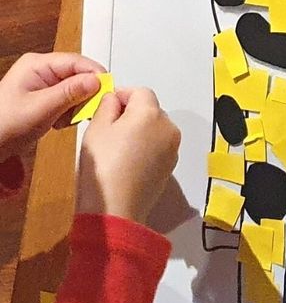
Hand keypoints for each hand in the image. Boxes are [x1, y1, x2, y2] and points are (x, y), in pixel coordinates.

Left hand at [0, 52, 104, 157]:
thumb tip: (96, 80)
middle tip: (85, 111)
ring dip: (76, 106)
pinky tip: (59, 122)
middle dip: (84, 94)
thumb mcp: (40, 108)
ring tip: (64, 120)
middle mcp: (42, 70)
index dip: (95, 75)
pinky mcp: (46, 98)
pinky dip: (69, 113)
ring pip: (76, 89)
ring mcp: (44, 84)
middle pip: (78, 74)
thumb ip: (70, 92)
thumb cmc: (4, 124)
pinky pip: (68, 100)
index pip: (76, 61)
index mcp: (37, 64)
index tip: (107, 91)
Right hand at [76, 87, 180, 224]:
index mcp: (151, 113)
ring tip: (117, 147)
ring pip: (155, 129)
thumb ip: (107, 105)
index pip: (139, 92)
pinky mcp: (171, 166)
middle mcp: (168, 127)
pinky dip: (146, 148)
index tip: (105, 108)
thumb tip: (115, 100)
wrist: (115, 210)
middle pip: (150, 109)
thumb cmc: (103, 166)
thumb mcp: (96, 128)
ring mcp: (172, 148)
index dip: (121, 96)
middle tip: (108, 129)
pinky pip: (158, 147)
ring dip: (140, 131)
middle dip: (131, 114)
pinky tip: (128, 162)